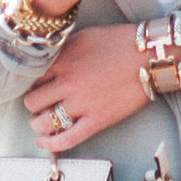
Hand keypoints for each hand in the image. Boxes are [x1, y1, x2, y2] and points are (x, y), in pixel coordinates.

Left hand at [23, 20, 150, 154]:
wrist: (149, 56)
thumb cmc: (120, 43)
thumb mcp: (84, 36)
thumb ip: (63, 50)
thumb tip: (47, 61)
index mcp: (63, 61)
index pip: (31, 79)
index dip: (32, 84)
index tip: (36, 86)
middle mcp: (68, 83)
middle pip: (33, 101)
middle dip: (34, 103)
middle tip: (40, 103)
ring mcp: (82, 104)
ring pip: (44, 122)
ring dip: (38, 123)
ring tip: (41, 121)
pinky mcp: (96, 120)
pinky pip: (66, 139)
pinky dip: (51, 144)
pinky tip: (44, 142)